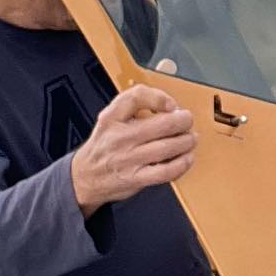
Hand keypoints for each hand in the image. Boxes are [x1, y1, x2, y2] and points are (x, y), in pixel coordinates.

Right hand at [70, 84, 196, 216]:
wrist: (85, 176)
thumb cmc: (104, 146)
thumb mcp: (110, 118)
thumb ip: (134, 106)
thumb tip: (168, 105)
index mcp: (112, 118)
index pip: (137, 97)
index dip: (160, 98)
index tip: (170, 104)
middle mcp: (120, 137)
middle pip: (161, 123)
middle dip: (182, 120)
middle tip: (187, 120)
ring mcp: (128, 159)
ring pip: (167, 147)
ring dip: (186, 141)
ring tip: (190, 138)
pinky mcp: (136, 178)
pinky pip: (165, 171)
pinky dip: (181, 164)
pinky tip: (186, 158)